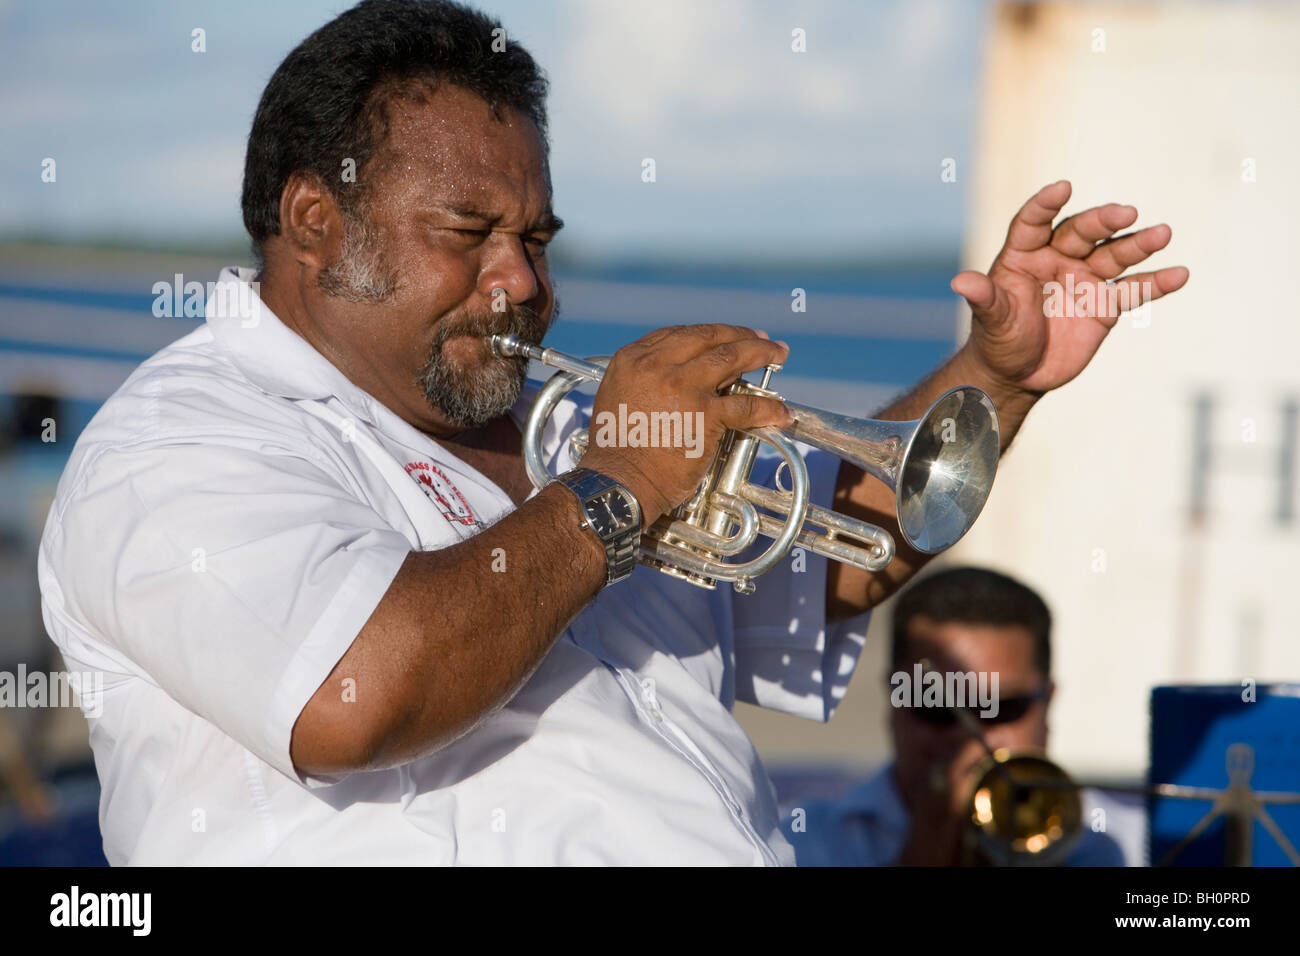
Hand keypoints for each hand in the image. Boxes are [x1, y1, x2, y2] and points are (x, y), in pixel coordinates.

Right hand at [580, 324, 790, 526]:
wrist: (618, 482)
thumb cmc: (615, 450)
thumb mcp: (618, 396)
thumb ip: (645, 379)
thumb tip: (678, 375)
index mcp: (634, 359)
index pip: (679, 334)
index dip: (709, 333)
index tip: (726, 335)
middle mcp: (657, 366)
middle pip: (708, 338)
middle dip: (740, 335)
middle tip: (761, 339)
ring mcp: (683, 387)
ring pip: (731, 358)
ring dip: (760, 354)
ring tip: (778, 354)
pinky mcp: (705, 414)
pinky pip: (746, 405)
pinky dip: (768, 408)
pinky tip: (781, 411)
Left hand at [951, 180, 1189, 395]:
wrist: (1019, 374)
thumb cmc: (998, 341)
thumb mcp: (991, 321)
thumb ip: (984, 298)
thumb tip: (960, 281)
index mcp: (1024, 255)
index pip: (1034, 222)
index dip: (1045, 205)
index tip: (1061, 188)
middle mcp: (1057, 259)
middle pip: (1083, 232)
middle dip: (1104, 221)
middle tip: (1126, 213)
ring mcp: (1085, 279)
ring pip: (1114, 255)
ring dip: (1139, 245)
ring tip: (1162, 233)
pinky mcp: (1105, 305)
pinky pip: (1133, 290)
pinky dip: (1156, 283)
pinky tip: (1179, 274)